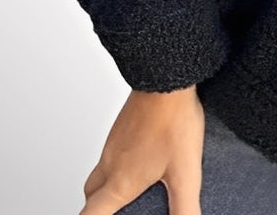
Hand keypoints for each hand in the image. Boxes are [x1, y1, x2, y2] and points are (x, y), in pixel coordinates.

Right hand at [80, 85, 204, 214]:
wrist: (166, 77)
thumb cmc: (173, 121)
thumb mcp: (185, 172)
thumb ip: (186, 207)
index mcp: (120, 182)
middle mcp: (110, 162)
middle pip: (91, 195)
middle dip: (97, 208)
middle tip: (114, 210)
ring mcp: (114, 141)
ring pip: (100, 170)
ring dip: (107, 183)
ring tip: (131, 187)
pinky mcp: (122, 125)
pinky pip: (111, 150)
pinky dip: (118, 161)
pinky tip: (144, 155)